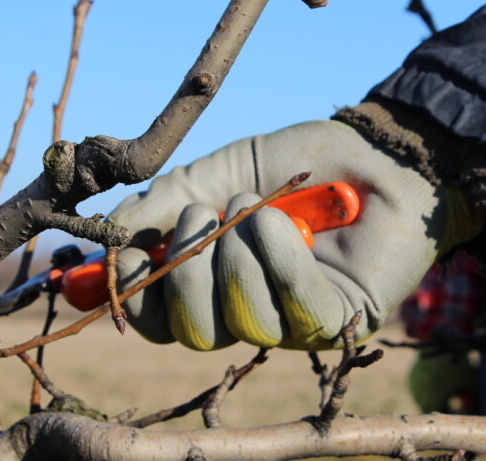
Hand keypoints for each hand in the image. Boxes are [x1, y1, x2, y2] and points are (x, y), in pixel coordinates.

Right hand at [109, 120, 481, 350]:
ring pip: (244, 323)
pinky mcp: (339, 318)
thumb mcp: (218, 173)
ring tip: (254, 207)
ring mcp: (294, 321)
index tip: (132, 254)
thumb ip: (164, 203)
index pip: (162, 322)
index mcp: (214, 282)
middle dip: (188, 273)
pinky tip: (279, 221)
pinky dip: (278, 260)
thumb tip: (111, 234)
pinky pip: (295, 310)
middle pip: (196, 334)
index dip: (138, 297)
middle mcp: (249, 309)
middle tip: (203, 215)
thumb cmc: (297, 164)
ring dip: (238, 257)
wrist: (374, 150)